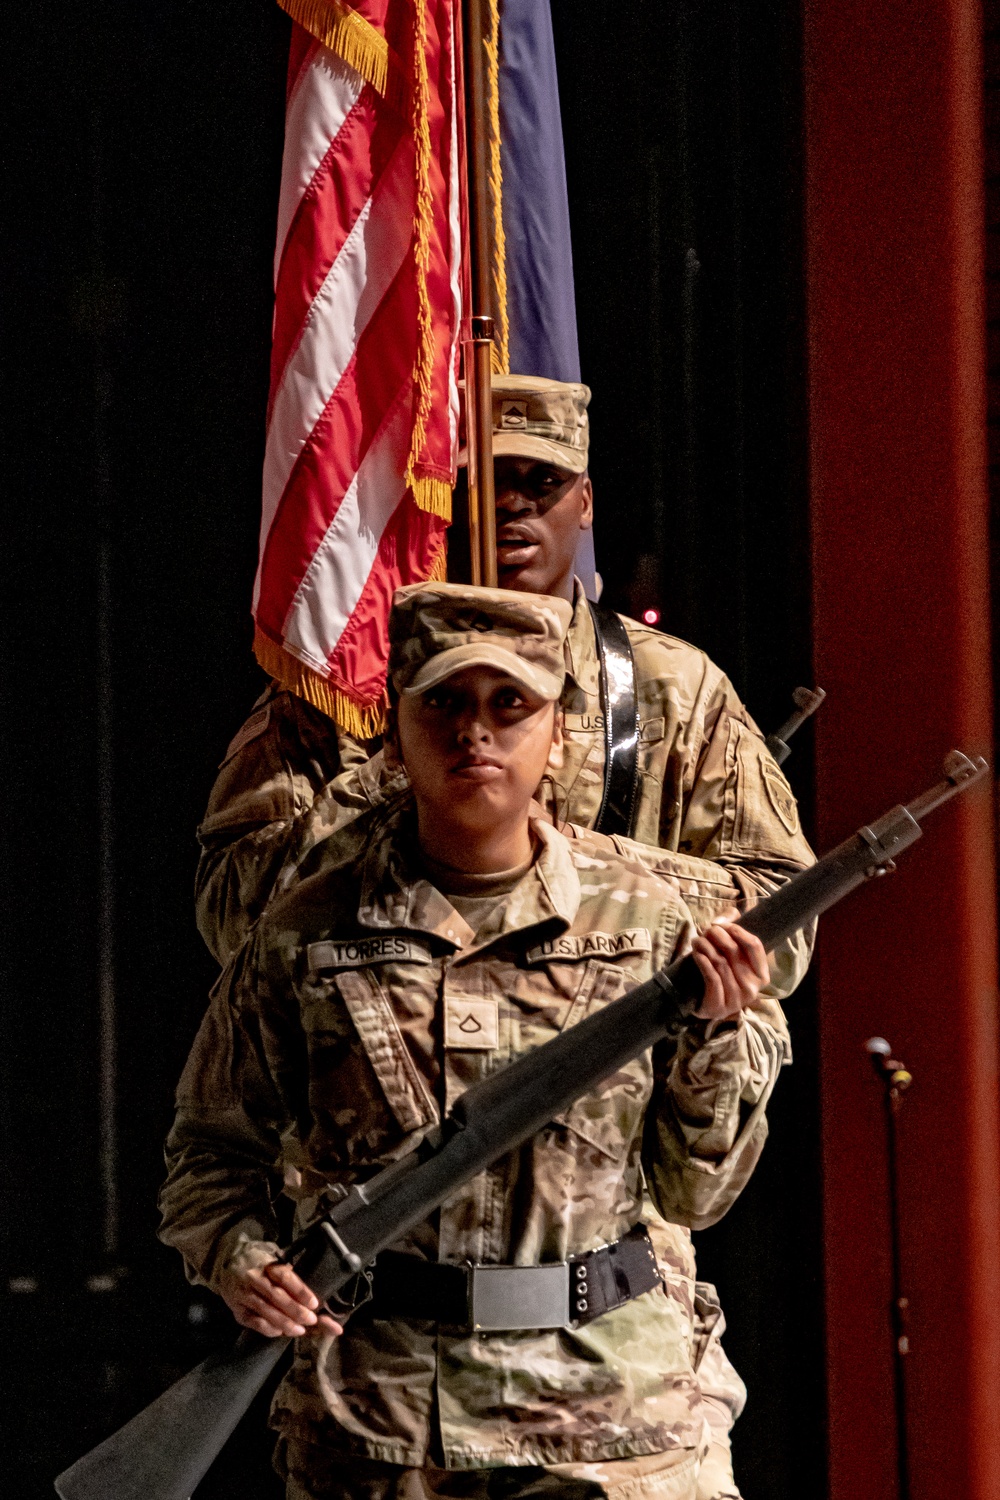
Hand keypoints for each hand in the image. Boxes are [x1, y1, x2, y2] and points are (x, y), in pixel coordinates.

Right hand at [219, 1258, 342, 1337]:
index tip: (314, 1303)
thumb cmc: (259, 1264)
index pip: (285, 1277)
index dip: (300, 1291)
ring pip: (265, 1311)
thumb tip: (311, 1297)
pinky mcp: (236, 1309)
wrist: (227, 1263)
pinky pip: (253, 1321)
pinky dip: (267, 1328)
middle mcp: (253, 1278)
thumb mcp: (274, 1262)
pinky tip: (279, 1332)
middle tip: (311, 1320)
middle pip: (277, 1296)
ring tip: (300, 1330)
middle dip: (296, 1311)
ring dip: (284, 1323)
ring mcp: (243, 1294)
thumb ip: (290, 1276)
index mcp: (266, 1264)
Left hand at [690, 917, 769, 1021]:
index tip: (721, 924)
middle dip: (717, 935)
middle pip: (734, 951)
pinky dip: (703, 961)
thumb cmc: (722, 973)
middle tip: (705, 930)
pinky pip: (712, 977)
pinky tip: (696, 953)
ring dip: (706, 946)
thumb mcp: (732, 953)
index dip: (737, 930)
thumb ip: (734, 927)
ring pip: (721, 963)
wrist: (704, 1003)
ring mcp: (736, 1000)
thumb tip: (726, 917)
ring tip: (696, 939)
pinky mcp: (719, 1006)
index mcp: (762, 975)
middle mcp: (752, 989)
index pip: (755, 945)